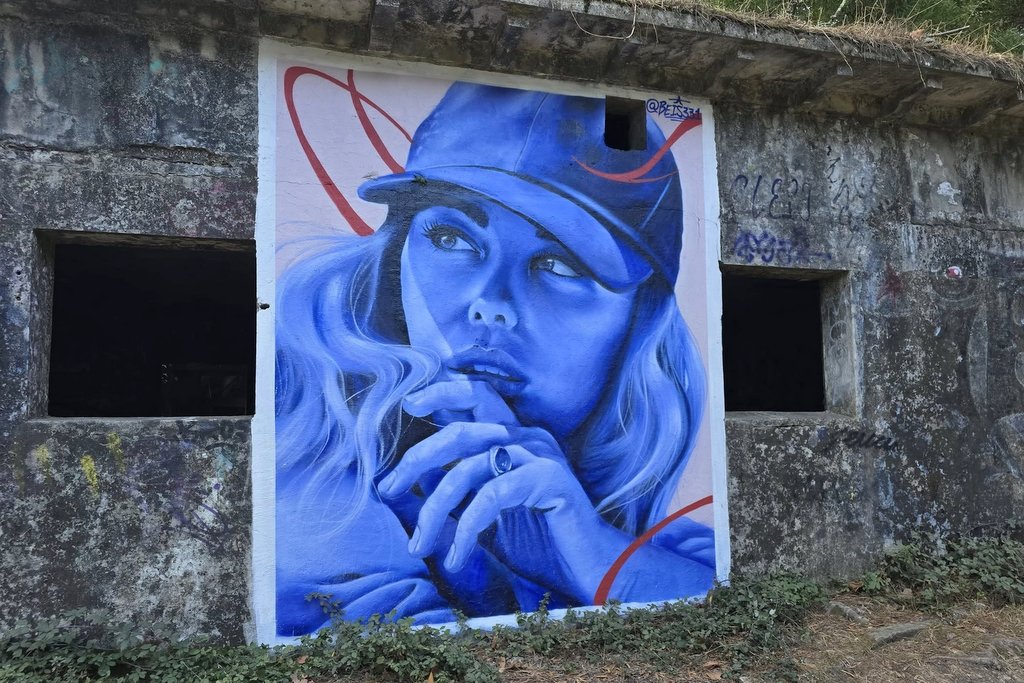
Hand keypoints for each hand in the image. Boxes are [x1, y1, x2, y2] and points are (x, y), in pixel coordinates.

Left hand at [381, 379, 598, 591]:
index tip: (409, 404)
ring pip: (469, 466)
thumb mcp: (487, 519)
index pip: (477, 398)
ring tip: (420, 545)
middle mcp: (528, 438)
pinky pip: (493, 495)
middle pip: (462, 428)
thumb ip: (459, 497)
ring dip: (435, 509)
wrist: (591, 570)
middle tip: (388, 488)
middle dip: (419, 457)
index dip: (443, 393)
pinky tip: (456, 556)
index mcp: (515, 439)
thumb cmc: (542, 545)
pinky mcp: (550, 479)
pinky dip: (466, 528)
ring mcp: (540, 455)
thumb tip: (413, 486)